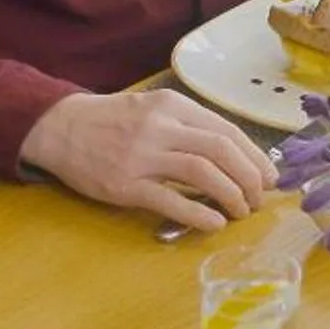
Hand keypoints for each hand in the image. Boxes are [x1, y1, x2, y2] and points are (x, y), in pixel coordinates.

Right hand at [20, 89, 276, 231]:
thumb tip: (235, 157)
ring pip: (202, 172)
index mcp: (171, 105)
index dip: (254, 156)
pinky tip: (214, 223)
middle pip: (221, 149)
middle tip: (259, 199)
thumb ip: (189, 127)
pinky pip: (170, 200)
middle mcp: (160, 126)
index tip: (269, 177)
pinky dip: (198, 213)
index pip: (226, 130)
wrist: (60, 127)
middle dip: (249, 177)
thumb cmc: (112, 121)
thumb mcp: (153, 109)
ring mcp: (141, 155)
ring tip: (241, 211)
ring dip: (231, 194)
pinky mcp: (124, 184)